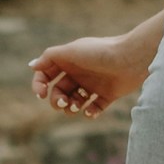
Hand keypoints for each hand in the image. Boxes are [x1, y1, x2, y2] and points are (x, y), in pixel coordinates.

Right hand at [29, 27, 155, 116]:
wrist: (131, 58)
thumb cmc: (100, 52)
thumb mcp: (71, 51)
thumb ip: (50, 58)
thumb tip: (31, 66)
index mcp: (68, 61)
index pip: (46, 75)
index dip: (39, 85)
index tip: (40, 93)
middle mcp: (79, 73)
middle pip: (58, 92)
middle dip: (56, 100)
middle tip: (63, 103)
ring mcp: (93, 85)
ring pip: (73, 102)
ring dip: (70, 108)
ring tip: (76, 106)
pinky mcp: (107, 95)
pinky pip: (93, 109)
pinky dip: (89, 113)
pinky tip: (90, 111)